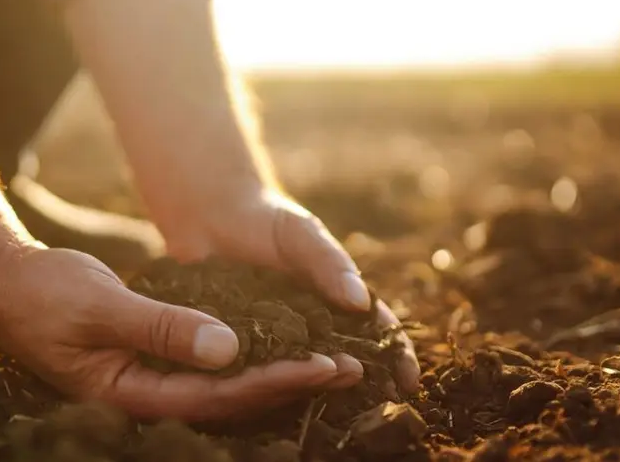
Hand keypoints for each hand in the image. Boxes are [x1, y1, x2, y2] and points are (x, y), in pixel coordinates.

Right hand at [0, 246, 357, 420]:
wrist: (5, 283)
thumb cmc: (45, 294)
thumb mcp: (102, 306)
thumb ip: (163, 329)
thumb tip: (229, 350)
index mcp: (130, 394)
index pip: (217, 398)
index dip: (274, 383)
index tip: (324, 365)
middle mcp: (145, 396)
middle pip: (230, 401)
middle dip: (289, 384)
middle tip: (350, 369)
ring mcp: (149, 380)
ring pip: (223, 386)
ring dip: (275, 372)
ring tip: (331, 361)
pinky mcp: (151, 359)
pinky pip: (208, 365)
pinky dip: (246, 355)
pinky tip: (279, 343)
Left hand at [158, 187, 421, 393]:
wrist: (210, 214)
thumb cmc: (266, 219)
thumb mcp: (302, 234)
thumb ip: (329, 263)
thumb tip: (361, 301)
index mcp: (336, 300)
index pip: (375, 333)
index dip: (396, 358)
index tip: (409, 381)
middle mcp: (310, 326)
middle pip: (344, 360)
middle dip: (362, 384)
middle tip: (374, 405)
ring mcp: (275, 339)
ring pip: (301, 371)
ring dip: (314, 387)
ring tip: (327, 402)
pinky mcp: (238, 344)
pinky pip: (255, 367)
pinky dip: (265, 383)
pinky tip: (269, 396)